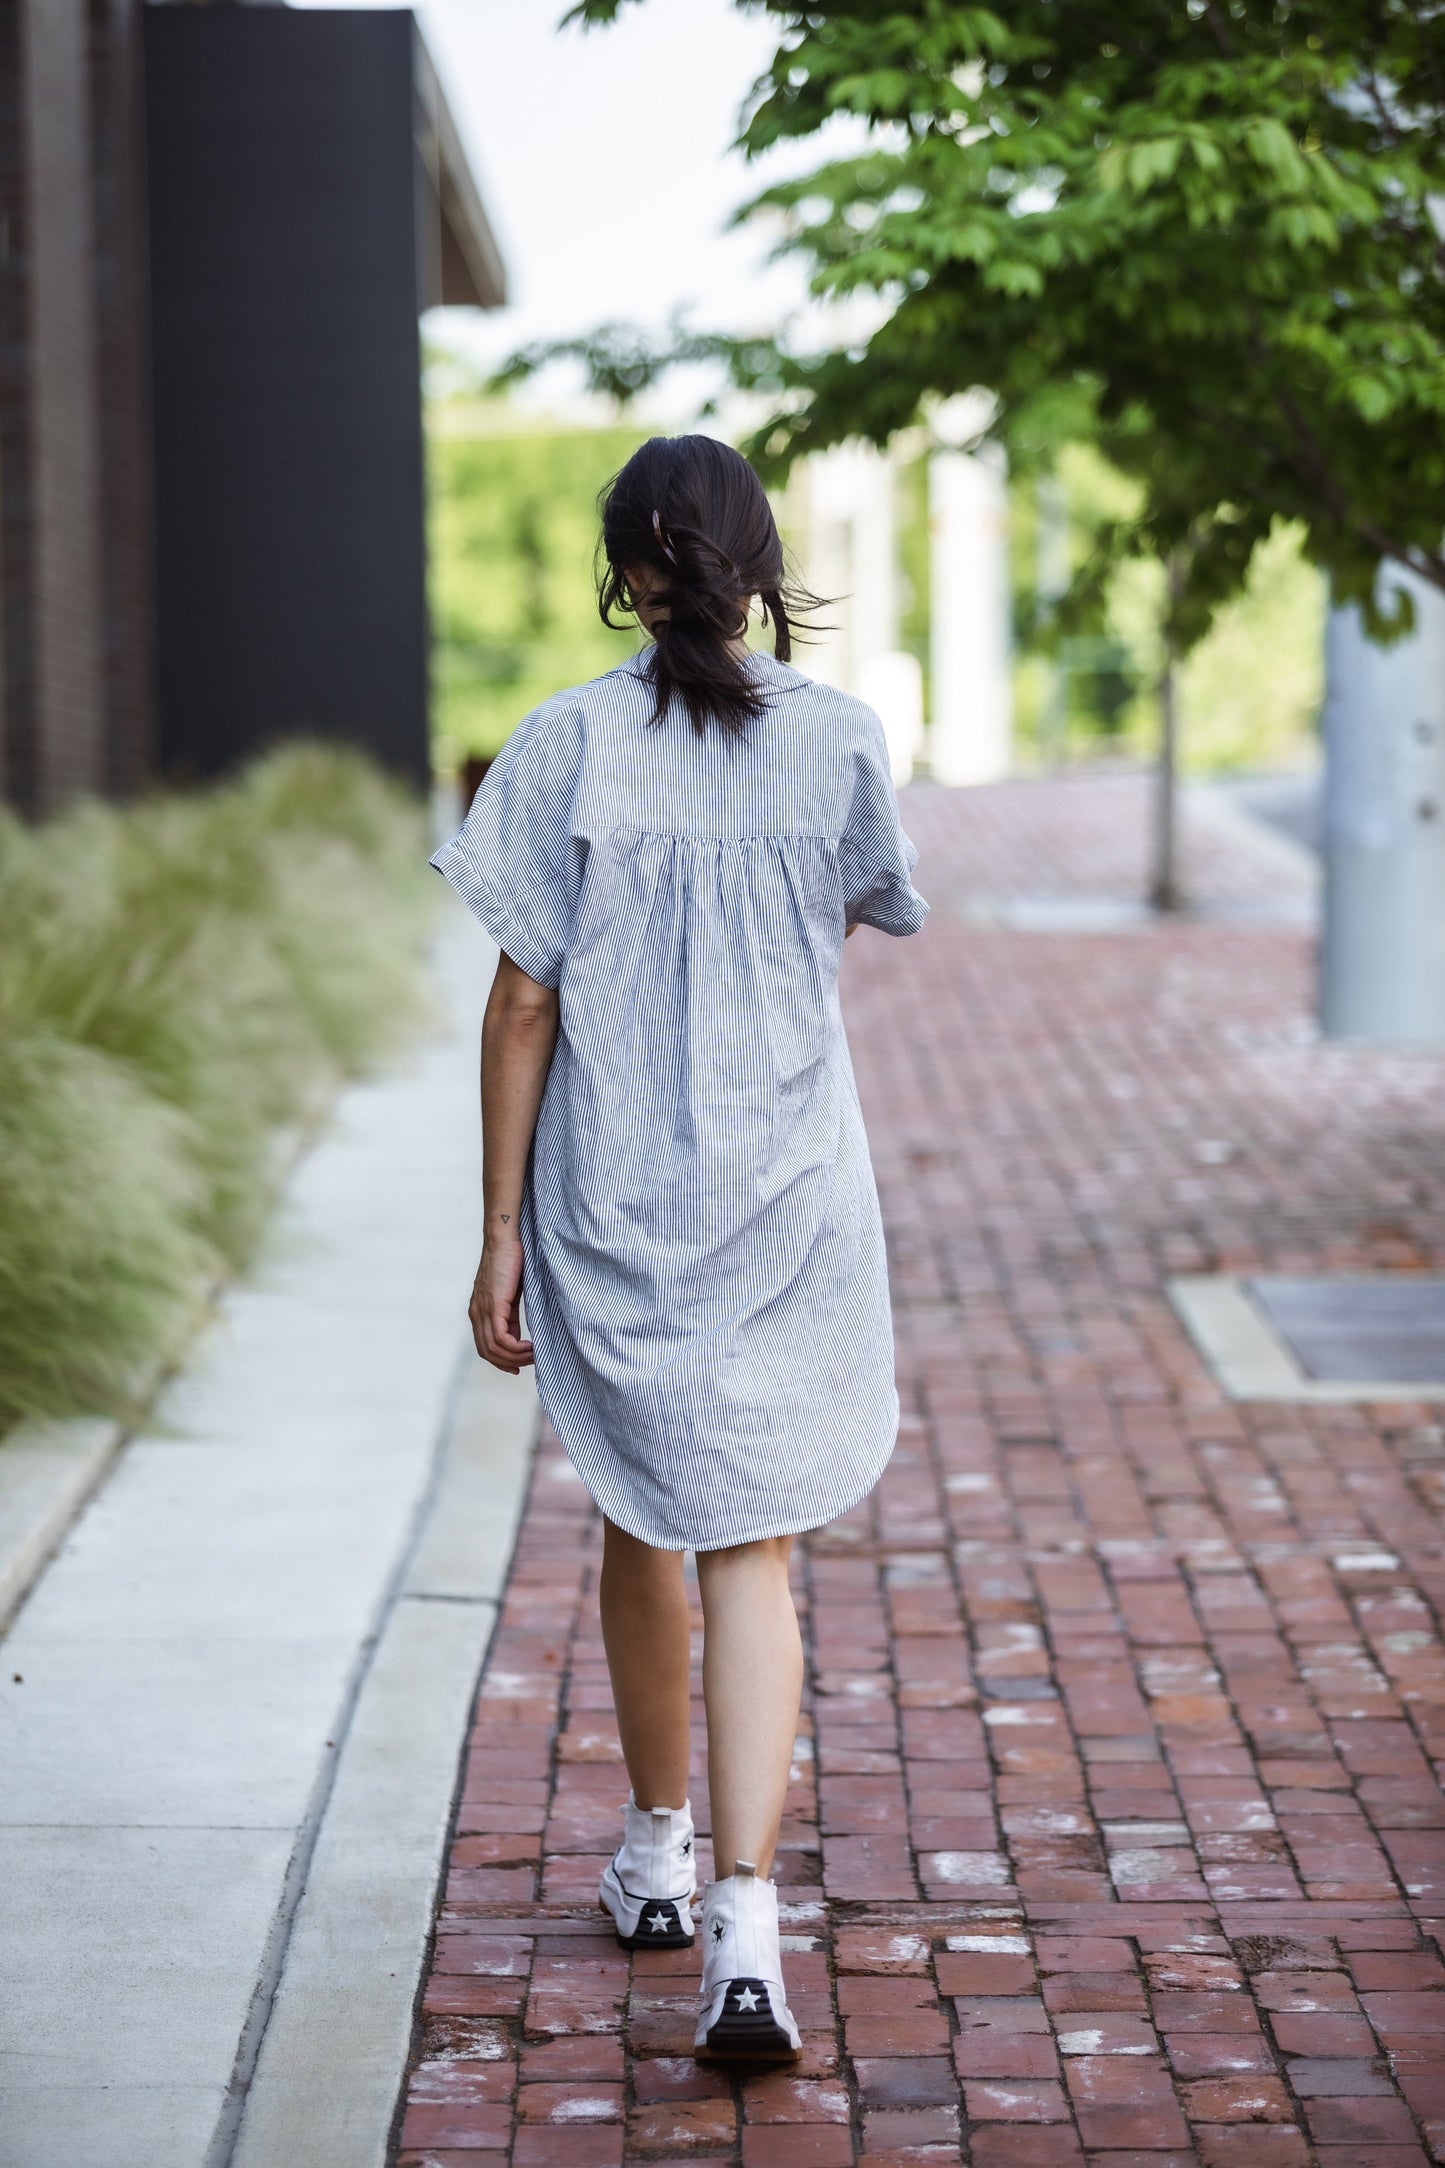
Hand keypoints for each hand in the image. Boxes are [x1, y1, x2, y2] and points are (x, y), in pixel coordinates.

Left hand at [469, 1235, 533, 1372]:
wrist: (504, 1238)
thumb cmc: (511, 1261)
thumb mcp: (510, 1295)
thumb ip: (509, 1315)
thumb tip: (517, 1337)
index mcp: (478, 1312)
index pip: (484, 1347)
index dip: (501, 1361)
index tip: (518, 1367)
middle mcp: (476, 1314)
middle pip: (487, 1352)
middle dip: (509, 1363)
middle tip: (531, 1363)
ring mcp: (483, 1310)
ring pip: (494, 1349)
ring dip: (516, 1357)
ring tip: (534, 1355)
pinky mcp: (493, 1305)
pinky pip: (501, 1339)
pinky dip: (517, 1349)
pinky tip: (531, 1346)